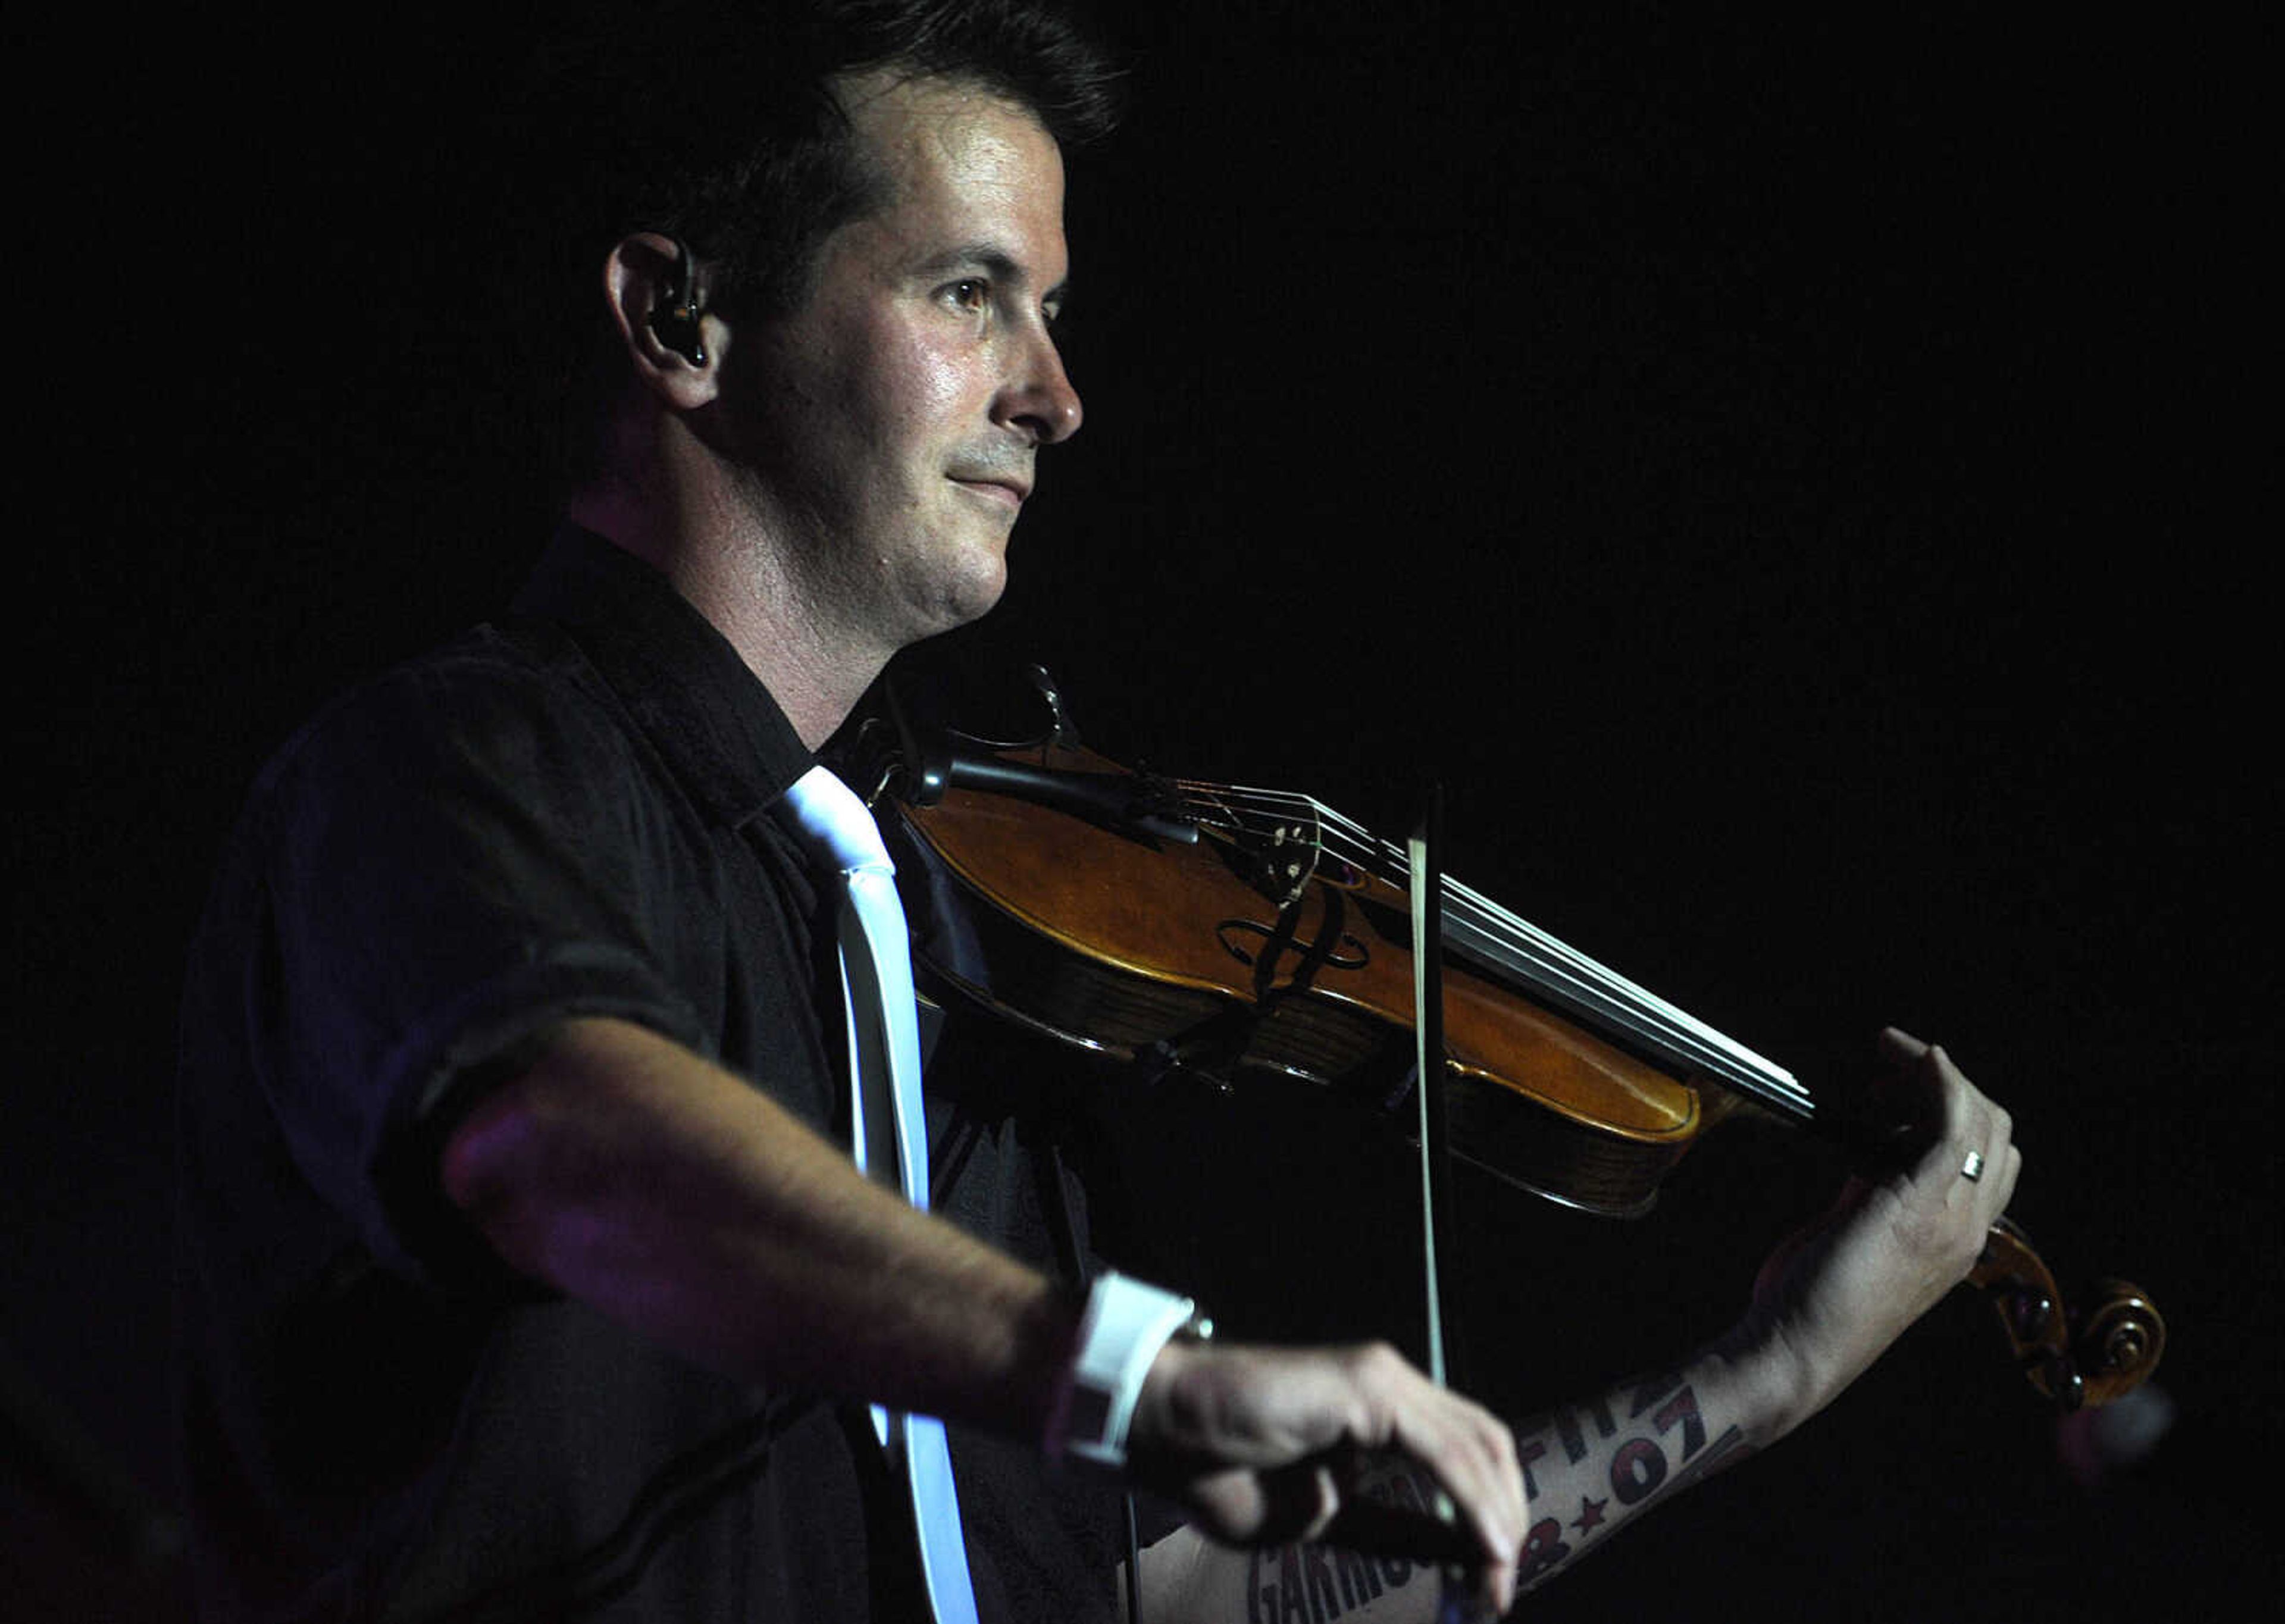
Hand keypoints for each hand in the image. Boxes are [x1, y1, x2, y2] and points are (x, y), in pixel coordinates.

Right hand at [1127, 1337, 1525, 1615]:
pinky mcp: (1368, 1386)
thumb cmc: (1225, 1471)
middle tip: (1497, 1593)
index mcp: (1383, 1411)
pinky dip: (1473, 1500)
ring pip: (1476, 1446)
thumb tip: (1464, 1554)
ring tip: (1495, 1580)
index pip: (1469, 1455)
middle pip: (1488, 1447)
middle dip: (1506, 1521)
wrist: (1165, 1433)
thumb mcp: (1328, 1520)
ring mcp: (1382, 1379)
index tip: (1490, 1587)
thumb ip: (1394, 1530)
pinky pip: (1442, 1448)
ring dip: (1497, 1520)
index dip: (1491, 1517)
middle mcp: (1391, 1385)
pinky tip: (1485, 1545)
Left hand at [1738, 1028, 2021, 1429]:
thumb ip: (1873, 1194)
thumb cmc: (1812, 1299)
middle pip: (1996, 1130)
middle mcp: (1969, 1228)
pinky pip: (1952, 1120)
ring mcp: (1951, 1217)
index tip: (1895, 1098)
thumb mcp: (1854, 1234)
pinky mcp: (1918, 1202)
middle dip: (1945, 1089)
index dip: (1954, 1115)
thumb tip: (1867, 1154)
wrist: (1798, 1349)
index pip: (1994, 1160)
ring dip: (1933, 1076)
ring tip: (1881, 1077)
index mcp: (1960, 1241)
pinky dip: (1936, 1076)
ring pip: (1981, 1118)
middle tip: (1883, 1084)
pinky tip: (1908, 1057)